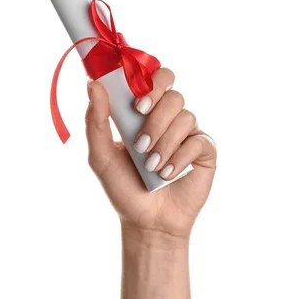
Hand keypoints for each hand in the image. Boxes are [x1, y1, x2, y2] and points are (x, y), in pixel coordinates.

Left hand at [85, 68, 216, 239]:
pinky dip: (179, 158)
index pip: (153, 77)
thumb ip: (95, 121)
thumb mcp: (101, 156)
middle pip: (173, 93)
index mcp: (144, 112)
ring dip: (164, 143)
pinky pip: (197, 141)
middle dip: (156, 115)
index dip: (149, 82)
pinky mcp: (204, 151)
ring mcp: (188, 133)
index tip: (136, 105)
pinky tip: (167, 175)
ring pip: (185, 117)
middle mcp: (168, 118)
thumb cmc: (123, 187)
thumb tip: (93, 84)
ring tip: (150, 167)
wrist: (146, 221)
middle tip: (141, 138)